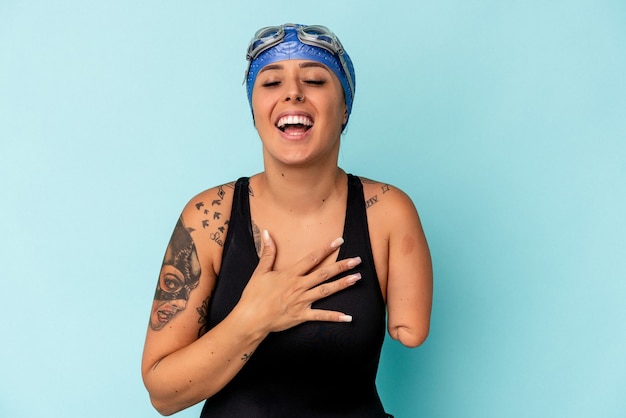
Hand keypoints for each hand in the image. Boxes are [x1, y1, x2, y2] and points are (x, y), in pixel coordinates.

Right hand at [237, 230, 361, 333]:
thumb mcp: (260, 272)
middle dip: (342, 266)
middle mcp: (299, 286)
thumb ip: (267, 252)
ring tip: (357, 278)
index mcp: (290, 275)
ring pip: (326, 291)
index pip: (312, 258)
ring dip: (343, 284)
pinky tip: (348, 317)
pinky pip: (321, 316)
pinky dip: (335, 317)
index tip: (339, 241)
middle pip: (324, 273)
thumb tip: (267, 233)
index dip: (326, 249)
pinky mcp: (302, 316)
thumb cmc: (253, 295)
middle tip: (357, 260)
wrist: (250, 319)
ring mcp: (302, 301)